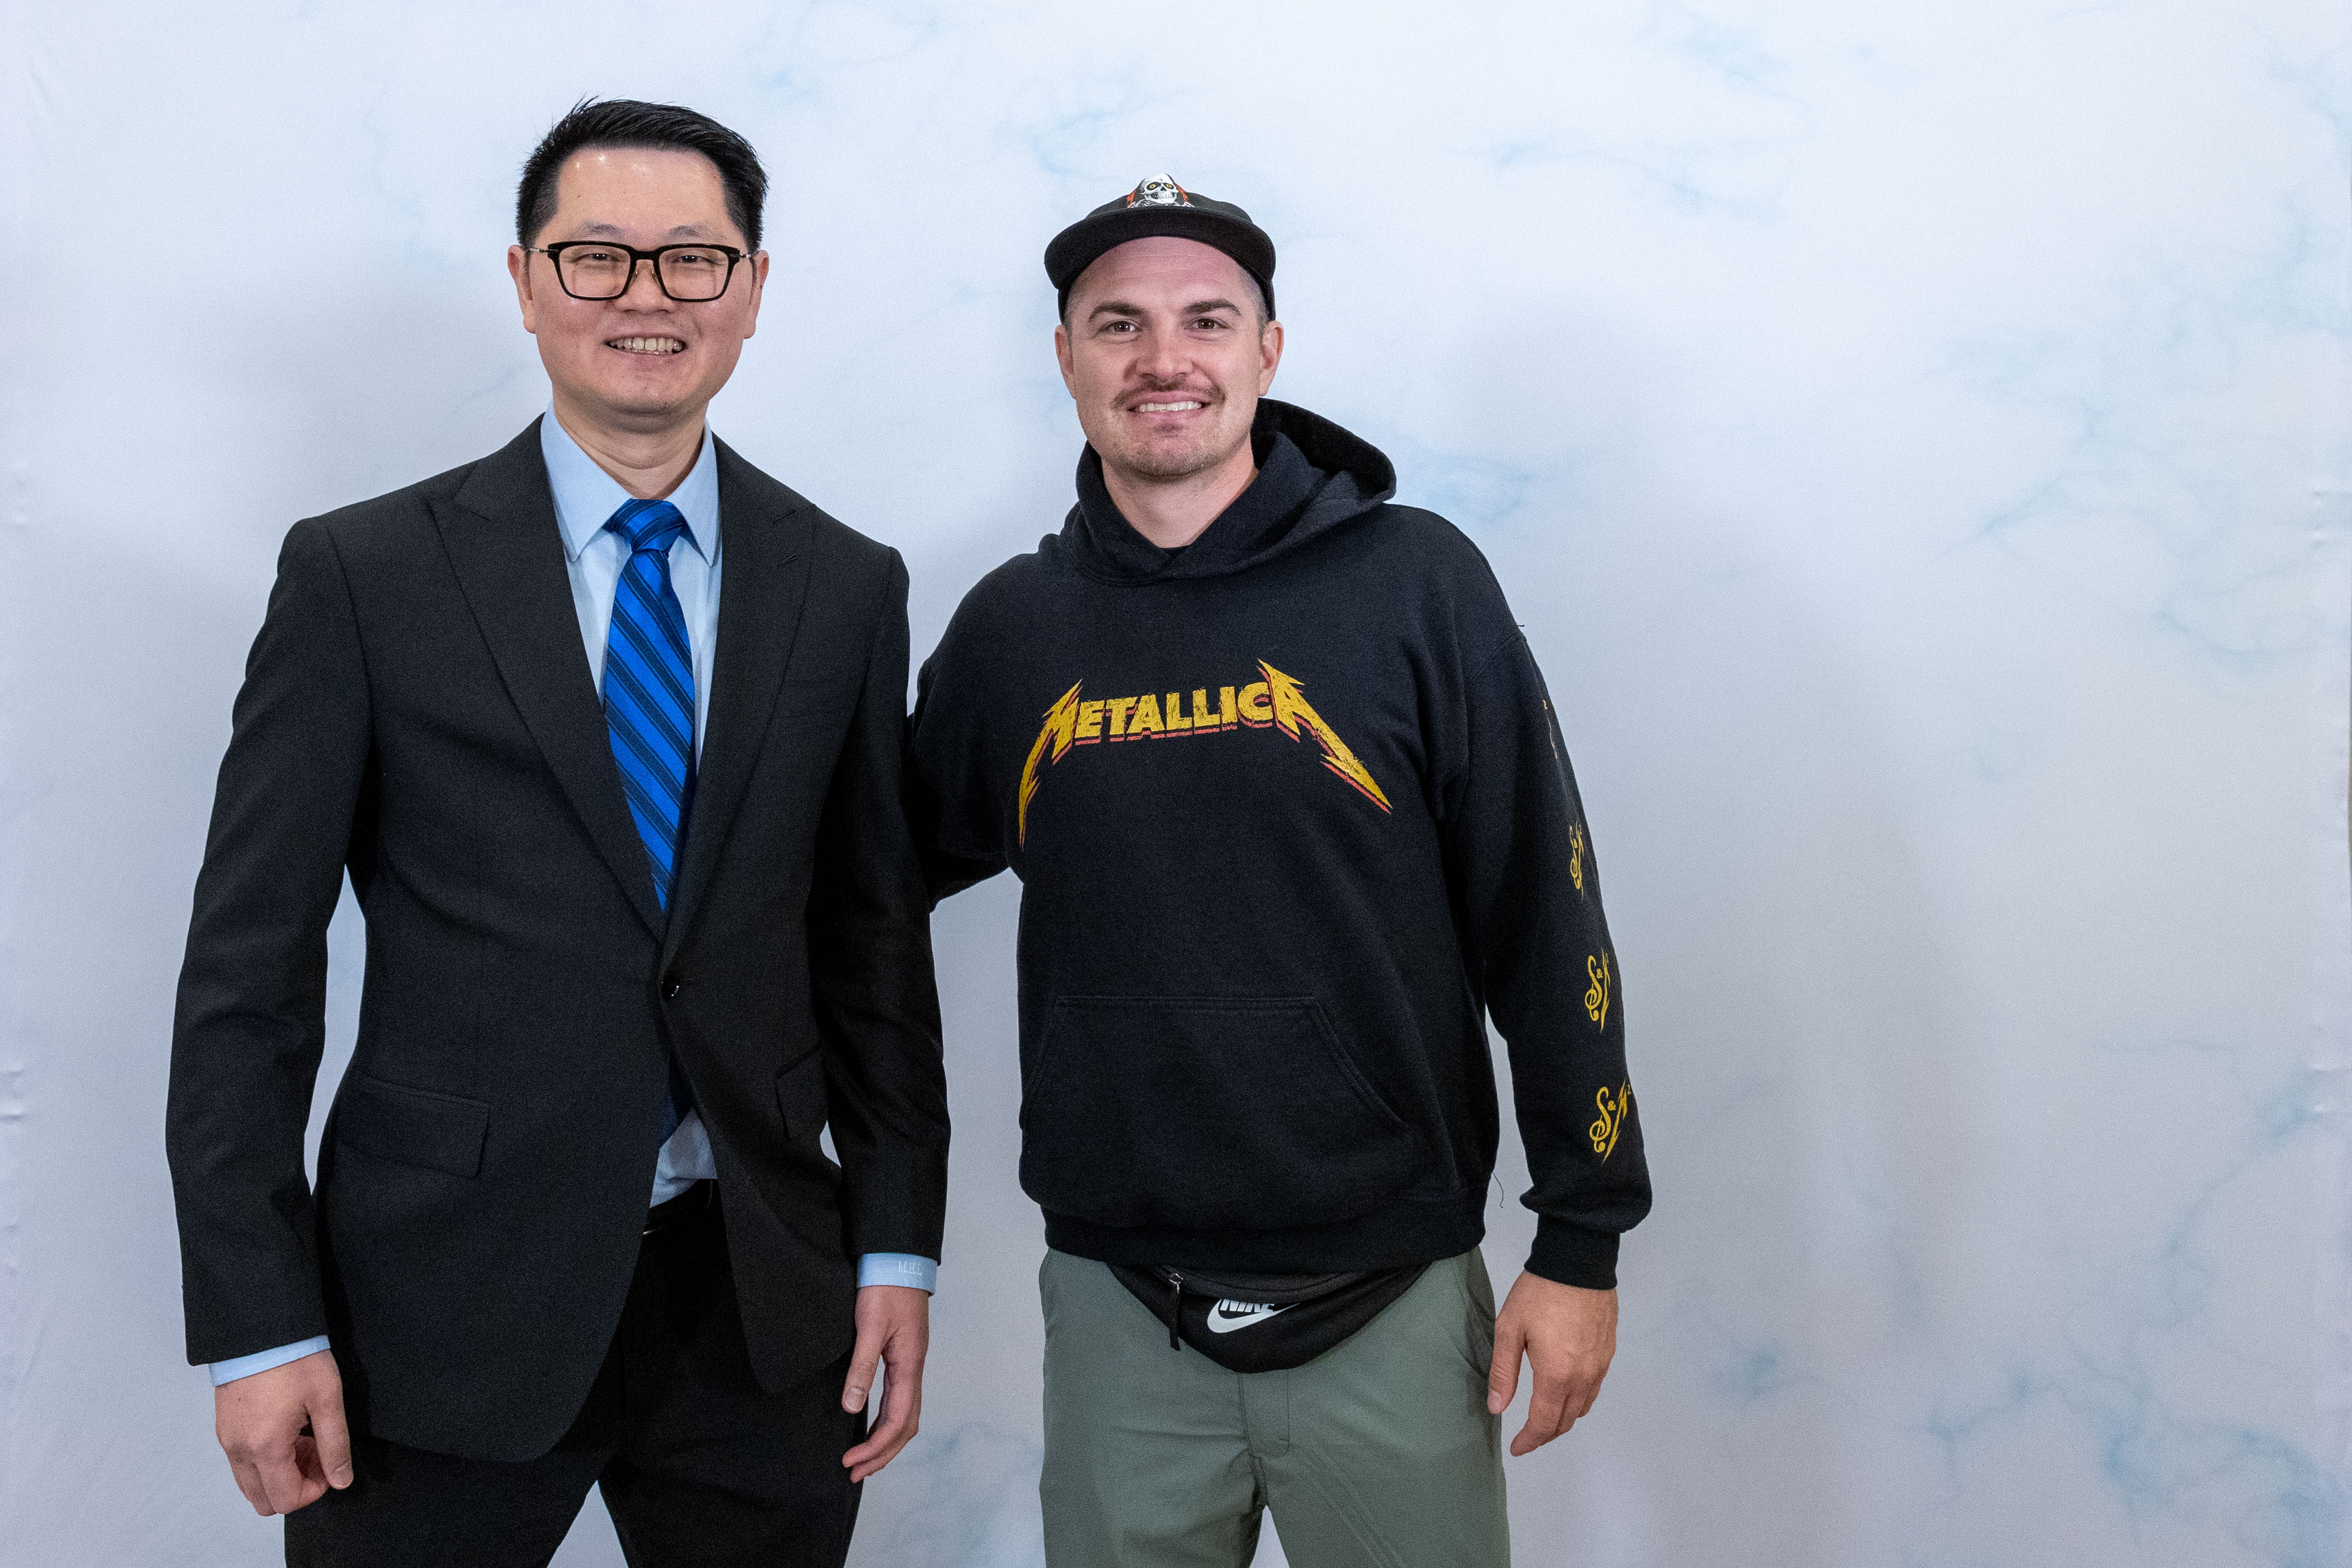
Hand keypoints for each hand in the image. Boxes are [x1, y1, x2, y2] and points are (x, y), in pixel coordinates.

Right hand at [213, 1349, 352, 1514]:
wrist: (261, 1328)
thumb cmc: (294, 1358)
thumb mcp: (327, 1399)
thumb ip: (335, 1445)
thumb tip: (341, 1480)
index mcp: (265, 1447)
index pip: (286, 1500)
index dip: (314, 1491)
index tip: (329, 1467)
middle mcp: (239, 1450)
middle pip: (264, 1500)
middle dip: (296, 1486)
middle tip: (318, 1454)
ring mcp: (227, 1440)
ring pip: (251, 1483)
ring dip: (280, 1474)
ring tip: (304, 1440)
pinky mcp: (224, 1428)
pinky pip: (242, 1462)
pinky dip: (265, 1460)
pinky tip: (288, 1430)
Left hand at [840, 1284, 928, 1482]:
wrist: (898, 1259)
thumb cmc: (885, 1287)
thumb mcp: (869, 1326)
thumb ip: (862, 1367)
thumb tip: (853, 1408)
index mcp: (909, 1365)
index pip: (898, 1420)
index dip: (875, 1447)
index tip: (850, 1461)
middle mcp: (913, 1369)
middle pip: (906, 1426)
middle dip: (882, 1454)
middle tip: (854, 1473)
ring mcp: (909, 1363)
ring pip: (905, 1414)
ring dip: (885, 1441)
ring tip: (862, 1459)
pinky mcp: (902, 1356)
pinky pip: (899, 1399)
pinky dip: (886, 1420)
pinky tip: (870, 1424)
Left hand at [1487, 1271, 1616, 1456]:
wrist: (1578, 1261)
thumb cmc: (1540, 1292)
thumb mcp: (1510, 1329)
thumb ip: (1504, 1372)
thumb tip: (1497, 1407)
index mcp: (1557, 1375)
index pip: (1544, 1423)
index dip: (1529, 1441)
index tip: (1516, 1448)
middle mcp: (1584, 1376)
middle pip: (1566, 1421)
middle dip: (1545, 1434)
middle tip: (1527, 1437)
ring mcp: (1600, 1365)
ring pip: (1583, 1407)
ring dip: (1563, 1419)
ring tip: (1544, 1418)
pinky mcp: (1608, 1352)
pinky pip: (1595, 1388)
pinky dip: (1579, 1400)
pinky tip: (1565, 1392)